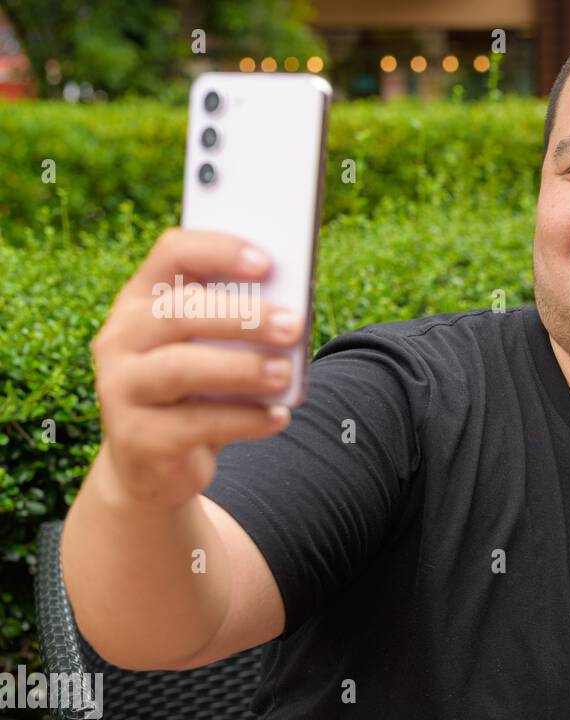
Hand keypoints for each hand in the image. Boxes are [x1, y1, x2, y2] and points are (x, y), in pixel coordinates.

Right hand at [92, 227, 302, 510]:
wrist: (155, 463)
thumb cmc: (198, 391)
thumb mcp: (213, 351)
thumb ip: (240, 327)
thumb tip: (293, 316)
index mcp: (141, 300)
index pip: (172, 254)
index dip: (218, 251)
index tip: (267, 263)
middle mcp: (121, 338)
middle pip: (179, 314)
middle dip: (243, 318)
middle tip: (293, 326)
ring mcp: (122, 388)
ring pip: (181, 369)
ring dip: (242, 368)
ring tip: (286, 373)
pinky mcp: (137, 438)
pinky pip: (197, 424)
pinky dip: (245, 419)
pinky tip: (278, 416)